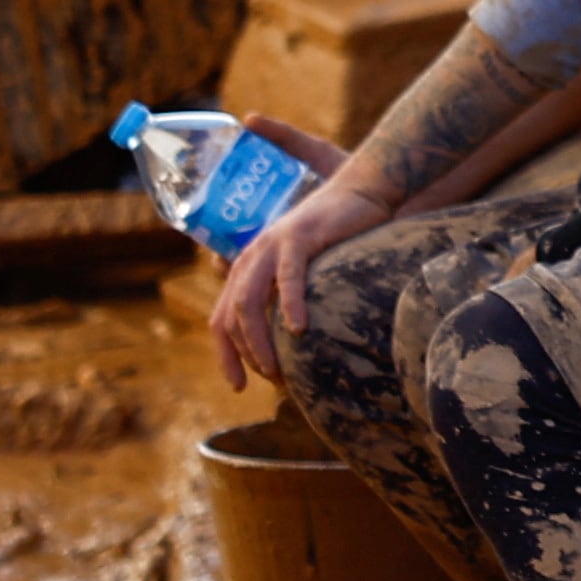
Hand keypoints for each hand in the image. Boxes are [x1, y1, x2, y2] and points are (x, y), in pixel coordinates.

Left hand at [212, 156, 399, 392]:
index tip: (240, 386)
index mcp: (247, 269)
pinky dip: (290, 304)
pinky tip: (300, 329)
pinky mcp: (299, 236)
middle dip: (245, 354)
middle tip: (271, 379)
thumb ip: (290, 299)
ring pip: (248, 299)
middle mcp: (250, 258)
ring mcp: (271, 246)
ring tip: (277, 367)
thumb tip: (293, 346)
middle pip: (230, 315)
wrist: (359, 194)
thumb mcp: (306, 272)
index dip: (225, 355)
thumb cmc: (338, 238)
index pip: (220, 319)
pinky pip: (287, 276)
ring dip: (259, 339)